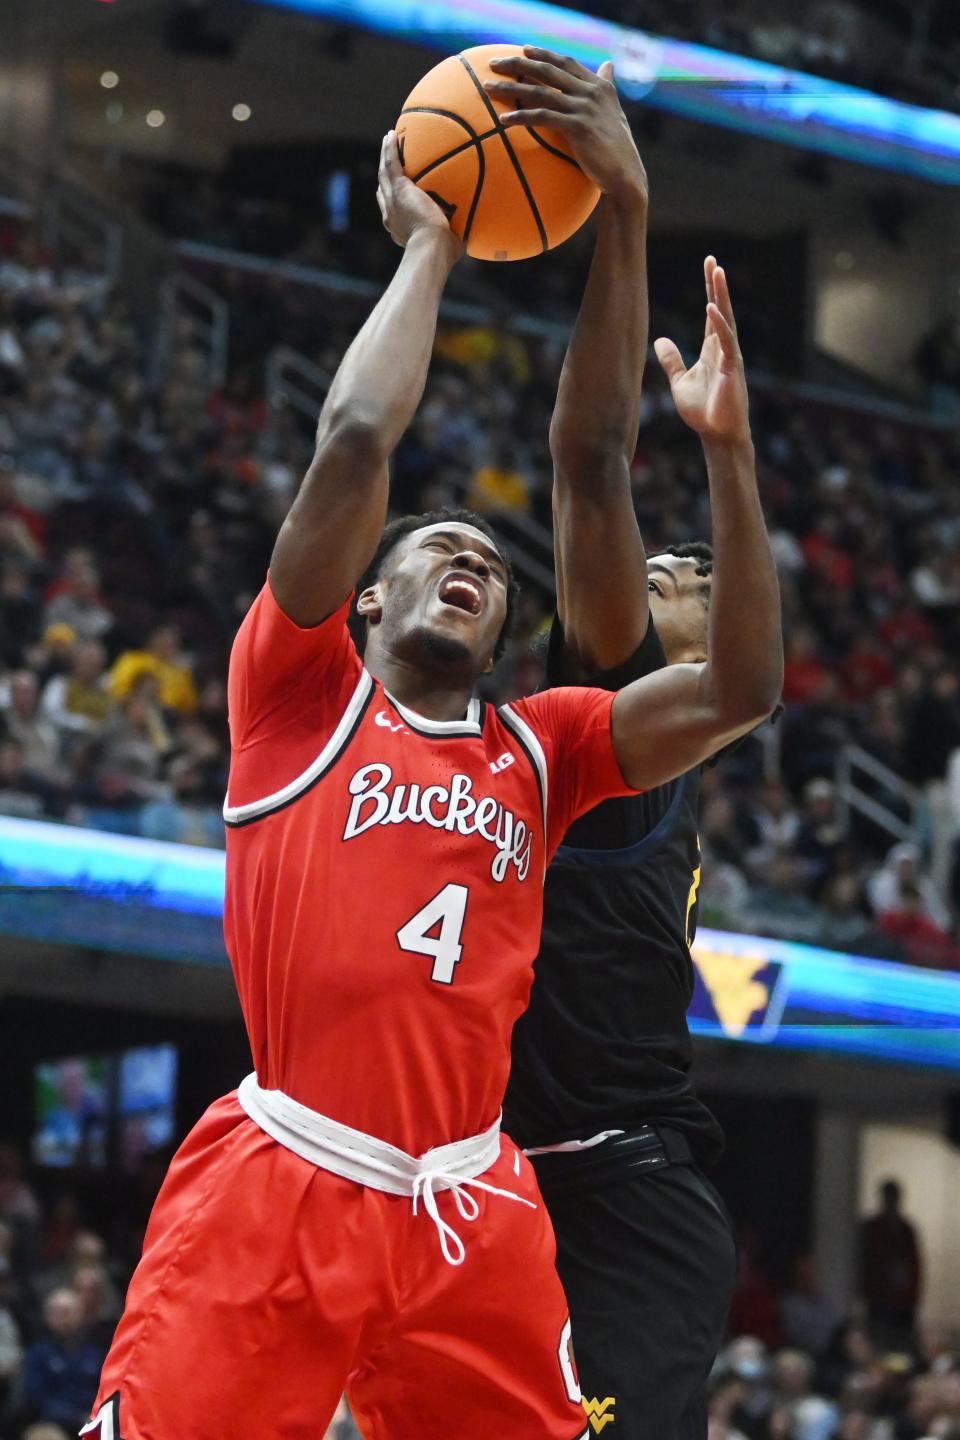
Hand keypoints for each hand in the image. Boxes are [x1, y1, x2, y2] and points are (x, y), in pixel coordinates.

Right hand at [376, 131, 461, 258]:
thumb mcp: (449, 241)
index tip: (398, 188)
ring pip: (384, 173)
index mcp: (399, 227)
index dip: (392, 196)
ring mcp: (392, 201)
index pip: (392, 208)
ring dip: (384, 156)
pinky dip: (389, 149)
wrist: (433, 247)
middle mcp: (391, 214)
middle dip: (386, 175)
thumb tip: (473, 233)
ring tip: (387, 140)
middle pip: (384, 189)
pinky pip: (391, 164)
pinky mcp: (398, 189)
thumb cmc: (444, 251)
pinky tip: (391, 134)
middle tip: (388, 161)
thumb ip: (456, 233)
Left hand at [484, 48, 646, 202]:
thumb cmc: (617, 149)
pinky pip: (542, 117)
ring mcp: (584, 109)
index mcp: (599, 86)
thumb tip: (608, 65)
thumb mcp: (614, 111)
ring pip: (540, 92)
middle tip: (494, 63)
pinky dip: (520, 116)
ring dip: (510, 88)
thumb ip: (607, 86)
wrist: (625, 176)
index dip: (544, 54)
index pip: (566, 63)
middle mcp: (592, 92)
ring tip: (488, 87)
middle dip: (518, 64)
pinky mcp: (578, 127)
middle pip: (548, 71)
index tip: (523, 50)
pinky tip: (503, 119)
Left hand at [654, 257, 750, 445]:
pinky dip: (720, 326)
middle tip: (712, 261)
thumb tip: (659, 340)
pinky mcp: (733, 370)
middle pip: (721, 310)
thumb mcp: (680, 382)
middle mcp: (724, 348)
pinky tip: (712, 309)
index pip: (712, 313)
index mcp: (712, 349)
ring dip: (721, 297)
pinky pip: (727, 343)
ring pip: (727, 320)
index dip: (710, 291)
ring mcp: (730, 358)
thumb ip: (672, 360)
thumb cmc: (703, 411)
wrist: (717, 435)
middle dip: (716, 286)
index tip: (709, 267)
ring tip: (717, 273)